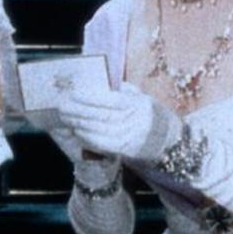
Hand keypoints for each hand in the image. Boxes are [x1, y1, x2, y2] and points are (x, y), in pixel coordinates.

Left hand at [57, 82, 183, 161]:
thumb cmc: (153, 114)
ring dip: (79, 123)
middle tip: (62, 105)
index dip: (90, 97)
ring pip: (99, 130)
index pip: (111, 100)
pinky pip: (102, 144)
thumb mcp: (143, 98)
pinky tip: (77, 130)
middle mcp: (134, 122)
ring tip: (65, 116)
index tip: (74, 93)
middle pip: (101, 115)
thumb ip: (124, 90)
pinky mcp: (125, 150)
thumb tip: (101, 83)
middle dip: (79, 111)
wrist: (170, 141)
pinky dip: (87, 137)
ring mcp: (130, 137)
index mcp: (138, 105)